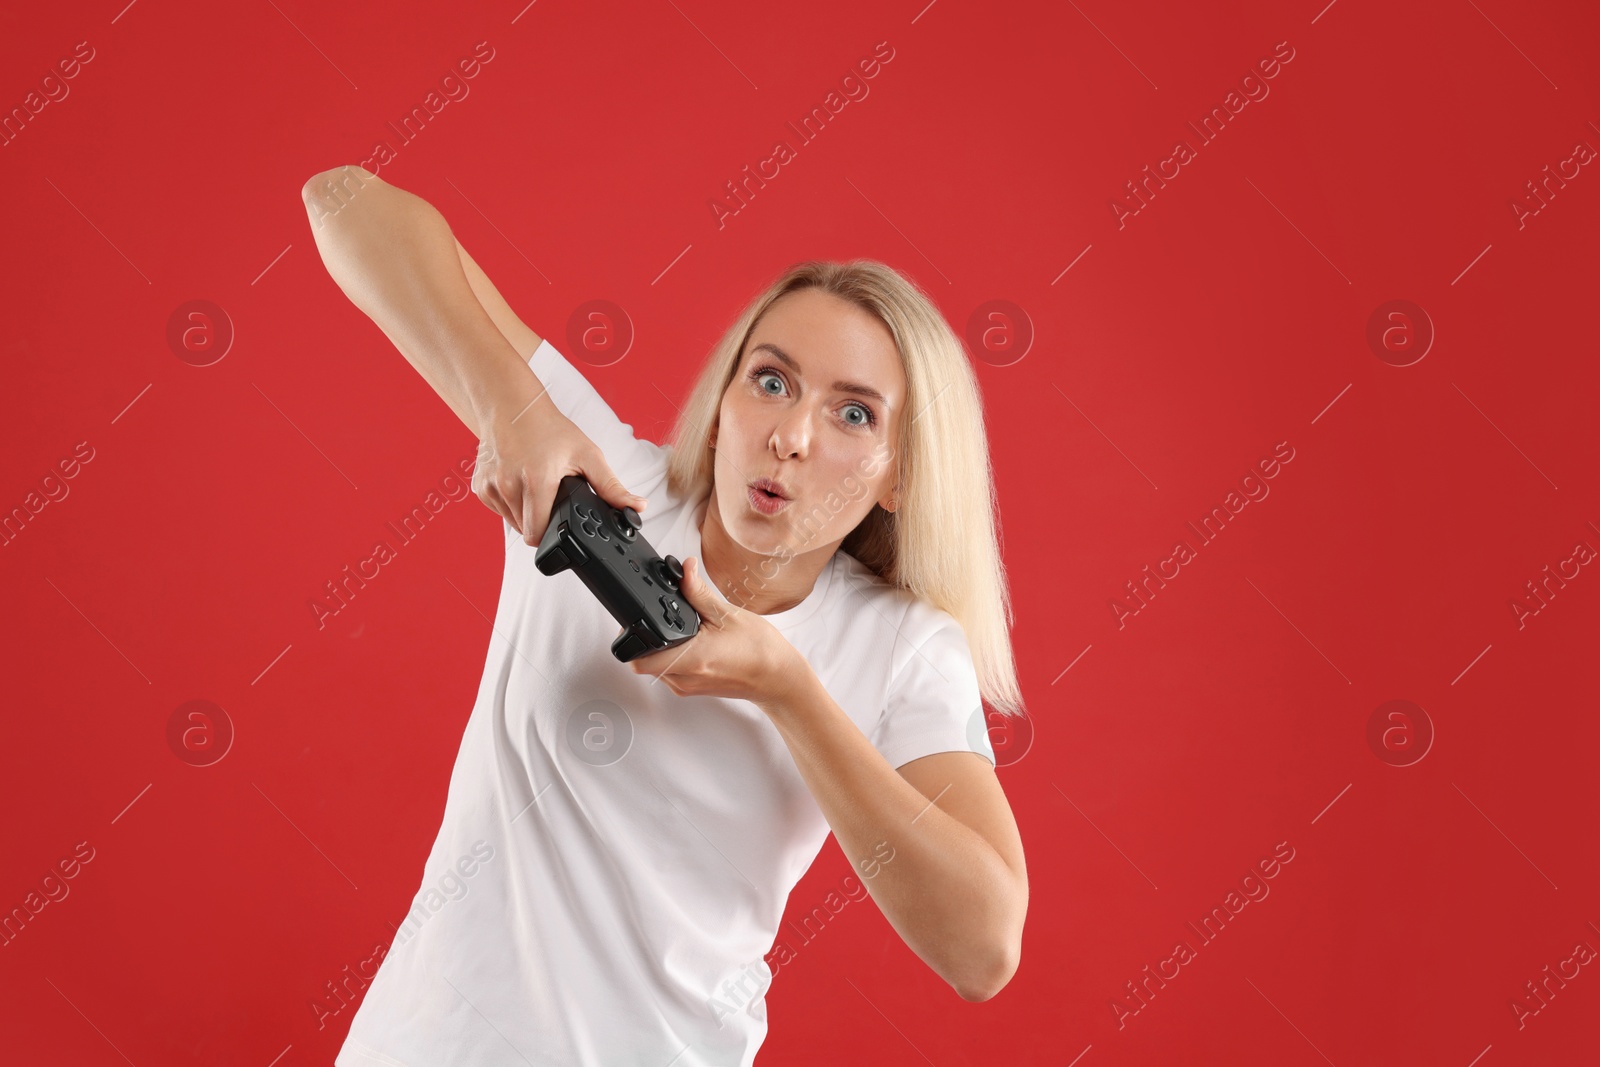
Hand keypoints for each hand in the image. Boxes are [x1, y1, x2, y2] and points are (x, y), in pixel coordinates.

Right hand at [473, 396, 646, 547]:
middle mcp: (509, 485)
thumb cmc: (550, 429)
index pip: (538, 534)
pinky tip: (520, 484)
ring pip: (512, 522)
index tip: (562, 526)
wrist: (512, 406)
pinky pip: (499, 510)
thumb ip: (611, 487)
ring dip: (525, 514)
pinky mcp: (480, 487)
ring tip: (536, 488)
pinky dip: (510, 504)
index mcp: (537, 481)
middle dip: (542, 523)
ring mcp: (491, 486)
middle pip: (526, 531)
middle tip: (552, 500)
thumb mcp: (588, 455)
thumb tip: (638, 507)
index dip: (553, 535)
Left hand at [627, 557, 806, 709]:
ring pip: (655, 668)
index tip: (637, 619)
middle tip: (662, 620)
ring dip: (660, 649)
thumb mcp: (727, 614)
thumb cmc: (760, 651)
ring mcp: (687, 687)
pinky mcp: (693, 689)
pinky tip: (692, 644)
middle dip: (647, 639)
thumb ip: (698, 592)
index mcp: (691, 659)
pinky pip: (670, 673)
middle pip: (643, 662)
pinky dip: (672, 657)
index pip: (639, 659)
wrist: (778, 678)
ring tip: (684, 632)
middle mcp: (684, 678)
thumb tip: (683, 570)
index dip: (631, 637)